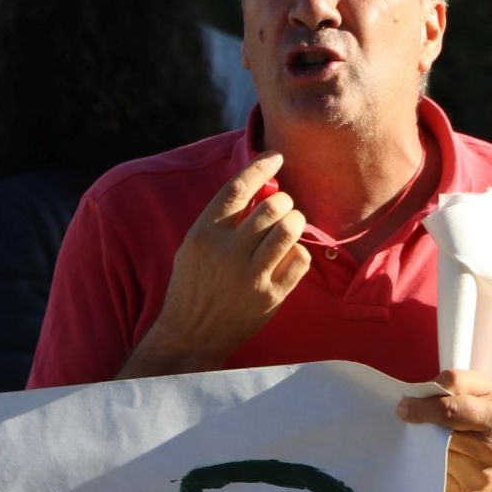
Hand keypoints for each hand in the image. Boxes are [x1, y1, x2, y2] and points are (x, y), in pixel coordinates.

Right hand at [119, 153, 307, 376]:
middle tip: (282, 206)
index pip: (237, 188)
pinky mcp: (270, 296)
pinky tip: (288, 255)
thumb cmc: (194, 284)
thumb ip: (222, 219)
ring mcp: (250, 276)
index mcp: (203, 234)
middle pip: (271, 206)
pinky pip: (299, 258)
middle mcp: (226, 252)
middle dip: (283, 200)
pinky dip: (298, 251)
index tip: (276, 157)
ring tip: (290, 224)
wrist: (192, 334)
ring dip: (295, 220)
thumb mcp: (194, 246)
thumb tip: (260, 188)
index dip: (260, 167)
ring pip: (289, 228)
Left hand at [397, 368, 491, 491]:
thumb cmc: (490, 419)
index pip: (450, 412)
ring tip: (433, 442)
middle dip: (423, 429)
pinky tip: (438, 462)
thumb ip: (455, 383)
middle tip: (415, 423)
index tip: (403, 408)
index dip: (423, 409)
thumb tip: (419, 395)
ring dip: (425, 449)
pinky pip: (435, 480)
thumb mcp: (483, 390)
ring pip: (433, 459)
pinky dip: (431, 469)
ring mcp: (480, 479)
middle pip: (438, 438)